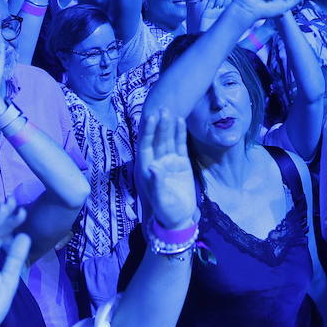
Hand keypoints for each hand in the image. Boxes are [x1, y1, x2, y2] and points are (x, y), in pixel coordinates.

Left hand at [136, 109, 198, 229]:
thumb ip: (156, 183)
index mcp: (147, 168)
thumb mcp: (161, 200)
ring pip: (167, 140)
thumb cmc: (166, 211)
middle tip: (162, 108)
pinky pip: (179, 145)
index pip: (146, 145)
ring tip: (170, 110)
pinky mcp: (181, 163)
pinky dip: (179, 133)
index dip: (147, 131)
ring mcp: (169, 161)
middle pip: (157, 139)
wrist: (179, 218)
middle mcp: (156, 161)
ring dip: (168, 126)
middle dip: (158, 125)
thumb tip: (153, 167)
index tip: (150, 117)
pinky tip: (180, 121)